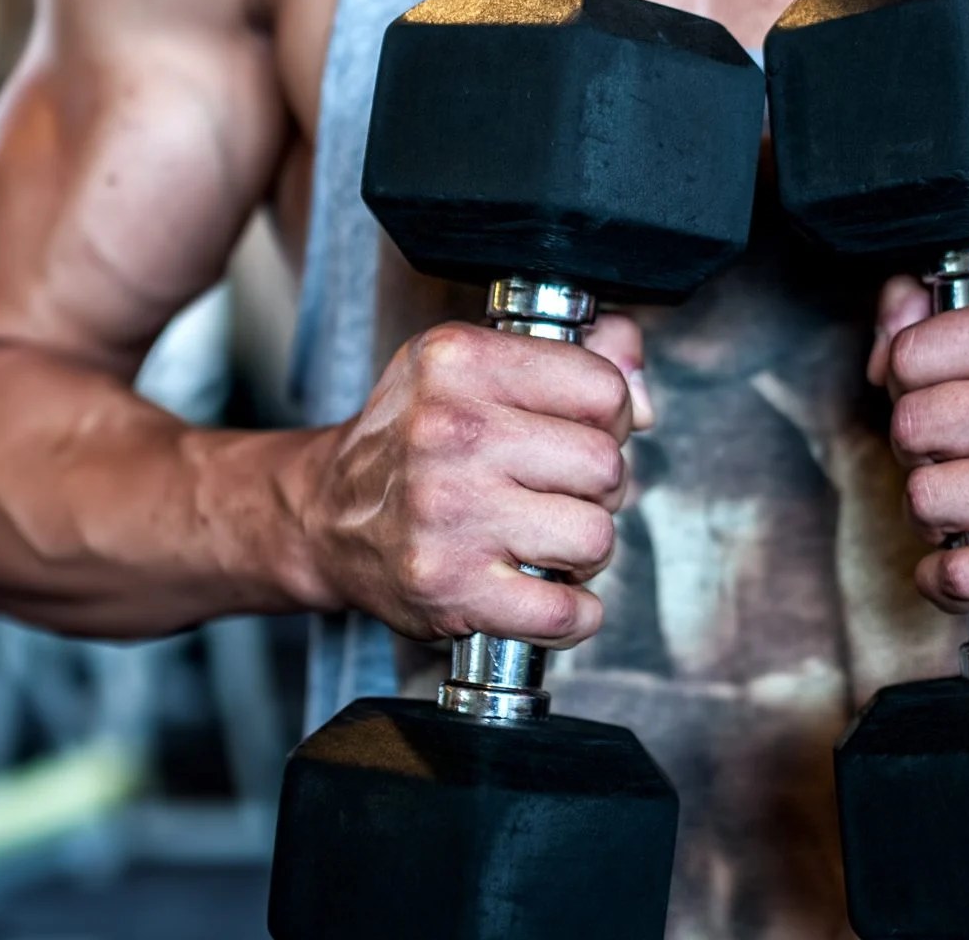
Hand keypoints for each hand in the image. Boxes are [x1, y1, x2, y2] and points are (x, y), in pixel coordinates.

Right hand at [286, 316, 654, 647]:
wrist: (326, 515)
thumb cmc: (412, 439)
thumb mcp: (473, 365)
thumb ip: (574, 355)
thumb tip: (642, 395)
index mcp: (459, 362)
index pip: (602, 388)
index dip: (608, 417)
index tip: (579, 432)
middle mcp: (451, 433)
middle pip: (606, 466)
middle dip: (599, 488)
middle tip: (558, 492)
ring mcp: (449, 513)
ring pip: (595, 537)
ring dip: (585, 551)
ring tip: (545, 538)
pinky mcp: (450, 587)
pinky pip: (564, 610)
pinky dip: (573, 613)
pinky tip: (545, 590)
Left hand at [868, 277, 968, 613]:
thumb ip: (942, 314)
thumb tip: (883, 332)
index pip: (912, 354)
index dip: (905, 379)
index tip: (930, 392)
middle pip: (910, 428)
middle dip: (916, 446)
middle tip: (948, 450)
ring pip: (924, 500)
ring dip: (930, 510)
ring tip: (965, 499)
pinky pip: (958, 575)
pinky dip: (943, 576)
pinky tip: (965, 553)